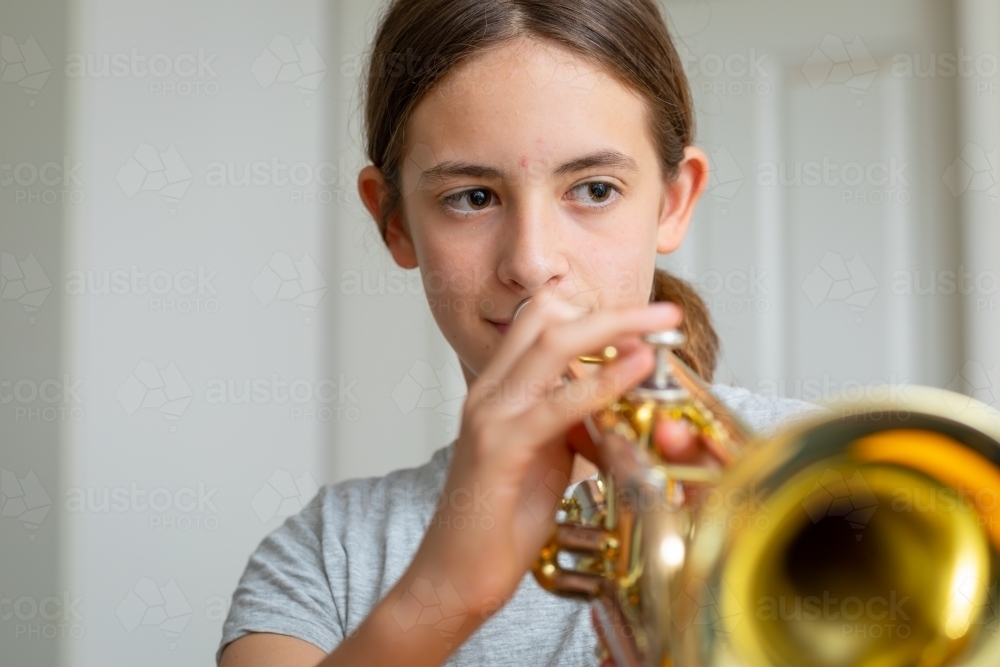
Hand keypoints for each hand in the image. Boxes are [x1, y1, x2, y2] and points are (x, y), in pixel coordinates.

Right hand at [408, 295, 682, 624]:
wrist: (453, 576)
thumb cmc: (501, 522)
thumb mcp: (547, 457)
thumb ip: (571, 421)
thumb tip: (614, 401)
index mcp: (497, 388)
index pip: (540, 321)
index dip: (593, 311)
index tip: (644, 321)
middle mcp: (489, 391)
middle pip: (548, 317)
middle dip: (613, 309)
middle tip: (665, 313)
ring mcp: (490, 416)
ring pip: (552, 343)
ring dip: (615, 328)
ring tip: (661, 326)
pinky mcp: (499, 449)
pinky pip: (557, 404)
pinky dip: (603, 381)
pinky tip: (636, 369)